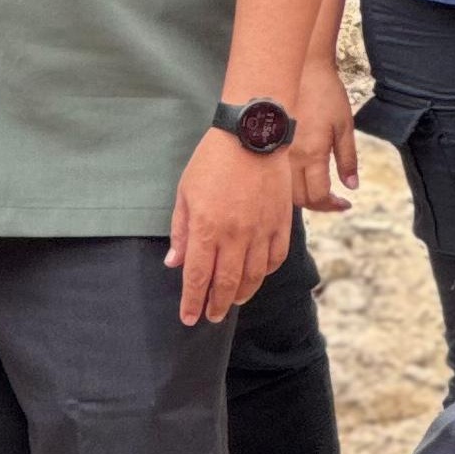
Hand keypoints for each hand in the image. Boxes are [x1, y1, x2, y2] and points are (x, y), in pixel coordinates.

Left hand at [167, 128, 292, 325]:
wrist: (252, 135)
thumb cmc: (212, 161)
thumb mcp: (186, 192)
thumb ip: (181, 231)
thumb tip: (174, 263)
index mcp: (206, 228)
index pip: (198, 277)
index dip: (192, 302)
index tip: (188, 318)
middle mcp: (234, 235)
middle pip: (226, 284)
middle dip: (216, 305)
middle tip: (210, 316)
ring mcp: (260, 231)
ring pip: (253, 277)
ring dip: (241, 295)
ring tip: (232, 302)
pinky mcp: (281, 223)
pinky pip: (274, 259)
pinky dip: (265, 274)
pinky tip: (256, 277)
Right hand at [291, 56, 357, 213]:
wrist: (301, 68)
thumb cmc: (326, 93)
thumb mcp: (345, 126)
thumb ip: (348, 159)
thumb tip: (351, 186)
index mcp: (313, 153)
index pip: (318, 196)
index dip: (332, 206)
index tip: (345, 203)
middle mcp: (291, 156)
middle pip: (300, 199)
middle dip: (319, 205)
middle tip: (334, 200)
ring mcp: (279, 150)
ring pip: (286, 189)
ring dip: (303, 197)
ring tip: (319, 189)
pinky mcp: (272, 142)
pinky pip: (278, 174)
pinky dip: (290, 183)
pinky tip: (303, 176)